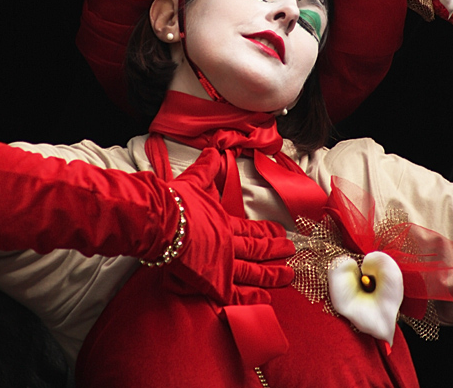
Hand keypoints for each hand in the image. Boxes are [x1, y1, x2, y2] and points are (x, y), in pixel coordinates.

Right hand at [163, 147, 294, 305]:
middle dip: (276, 251)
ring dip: (271, 275)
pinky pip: (235, 294)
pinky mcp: (212, 283)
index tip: (282, 233)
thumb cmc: (176, 203)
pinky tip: (263, 301)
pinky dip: (250, 299)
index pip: (251, 230)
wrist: (161, 222)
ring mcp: (222, 266)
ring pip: (252, 272)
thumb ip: (207, 168)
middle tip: (291, 253)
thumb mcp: (195, 180)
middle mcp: (228, 245)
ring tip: (288, 276)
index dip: (267, 232)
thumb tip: (214, 150)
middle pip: (257, 251)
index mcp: (224, 223)